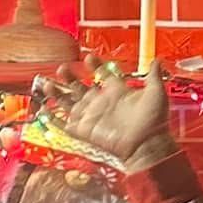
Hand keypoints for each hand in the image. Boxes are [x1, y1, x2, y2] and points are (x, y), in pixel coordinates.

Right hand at [58, 60, 174, 174]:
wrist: (147, 145)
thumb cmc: (153, 121)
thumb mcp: (156, 93)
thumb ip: (154, 76)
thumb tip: (158, 60)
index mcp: (117, 92)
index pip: (102, 74)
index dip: (95, 65)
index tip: (88, 56)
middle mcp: (102, 103)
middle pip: (80, 87)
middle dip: (70, 77)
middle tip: (63, 68)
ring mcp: (91, 116)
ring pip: (69, 102)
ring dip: (58, 93)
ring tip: (47, 82)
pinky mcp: (84, 130)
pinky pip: (64, 123)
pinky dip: (53, 116)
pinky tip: (44, 107)